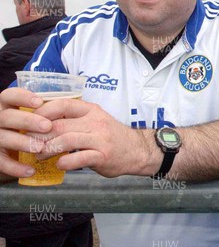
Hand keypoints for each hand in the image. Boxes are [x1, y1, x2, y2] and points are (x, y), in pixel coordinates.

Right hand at [0, 88, 47, 178]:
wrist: (11, 153)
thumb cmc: (28, 129)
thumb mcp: (33, 117)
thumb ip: (43, 112)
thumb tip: (68, 108)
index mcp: (6, 105)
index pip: (9, 95)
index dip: (22, 97)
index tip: (39, 102)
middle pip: (7, 117)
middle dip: (27, 121)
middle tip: (48, 126)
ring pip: (2, 138)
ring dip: (22, 143)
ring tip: (40, 148)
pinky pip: (0, 162)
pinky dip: (15, 167)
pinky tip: (31, 170)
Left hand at [34, 99, 155, 177]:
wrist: (138, 150)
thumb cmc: (111, 137)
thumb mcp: (95, 121)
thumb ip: (74, 120)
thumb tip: (44, 122)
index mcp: (92, 110)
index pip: (63, 104)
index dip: (43, 112)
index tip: (31, 121)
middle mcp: (96, 122)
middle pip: (60, 125)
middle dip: (40, 135)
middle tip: (29, 143)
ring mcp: (100, 138)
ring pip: (66, 140)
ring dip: (48, 150)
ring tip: (40, 156)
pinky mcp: (103, 155)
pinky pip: (78, 158)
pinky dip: (64, 162)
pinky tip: (59, 165)